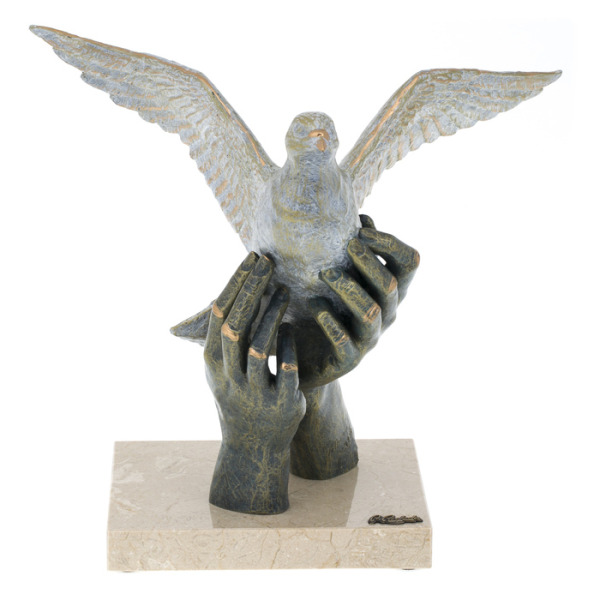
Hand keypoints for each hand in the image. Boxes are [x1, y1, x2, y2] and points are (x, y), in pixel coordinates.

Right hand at [204, 252, 305, 514]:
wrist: (254, 444)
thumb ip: (223, 332)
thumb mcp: (222, 367)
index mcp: (211, 362)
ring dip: (271, 314)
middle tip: (269, 261)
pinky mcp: (281, 404)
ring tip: (285, 289)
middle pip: (235, 325)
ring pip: (259, 347)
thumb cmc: (238, 394)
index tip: (252, 256)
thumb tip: (223, 291)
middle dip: (252, 290)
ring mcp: (253, 392)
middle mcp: (227, 376)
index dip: (236, 282)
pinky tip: (294, 327)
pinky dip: (289, 346)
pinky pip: (287, 369)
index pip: (218, 313)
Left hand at [295, 215, 419, 389]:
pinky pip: (345, 340)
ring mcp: (369, 338)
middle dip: (370, 262)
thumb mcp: (342, 276)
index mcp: (389, 289)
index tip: (361, 231)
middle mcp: (386, 313)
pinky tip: (314, 306)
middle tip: (347, 245)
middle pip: (392, 284)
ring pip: (371, 311)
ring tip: (325, 274)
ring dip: (350, 288)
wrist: (304, 357)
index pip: (409, 263)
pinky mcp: (348, 359)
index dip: (391, 244)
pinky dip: (330, 321)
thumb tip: (365, 219)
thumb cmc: (325, 307)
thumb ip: (356, 251)